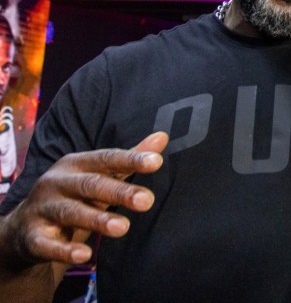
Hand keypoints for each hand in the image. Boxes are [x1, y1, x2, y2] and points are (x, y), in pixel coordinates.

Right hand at [0, 131, 167, 269]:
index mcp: (75, 164)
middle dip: (119, 192)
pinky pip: (48, 245)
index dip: (131, 160)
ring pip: (71, 213)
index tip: (157, 161)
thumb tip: (163, 137)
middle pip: (90, 185)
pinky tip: (85, 256)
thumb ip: (129, 159)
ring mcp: (42, 209)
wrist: (23, 227)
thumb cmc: (74, 195)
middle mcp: (57, 182)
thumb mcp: (98, 175)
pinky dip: (65, 250)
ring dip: (97, 220)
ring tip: (123, 228)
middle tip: (147, 201)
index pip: (106, 159)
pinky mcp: (32, 237)